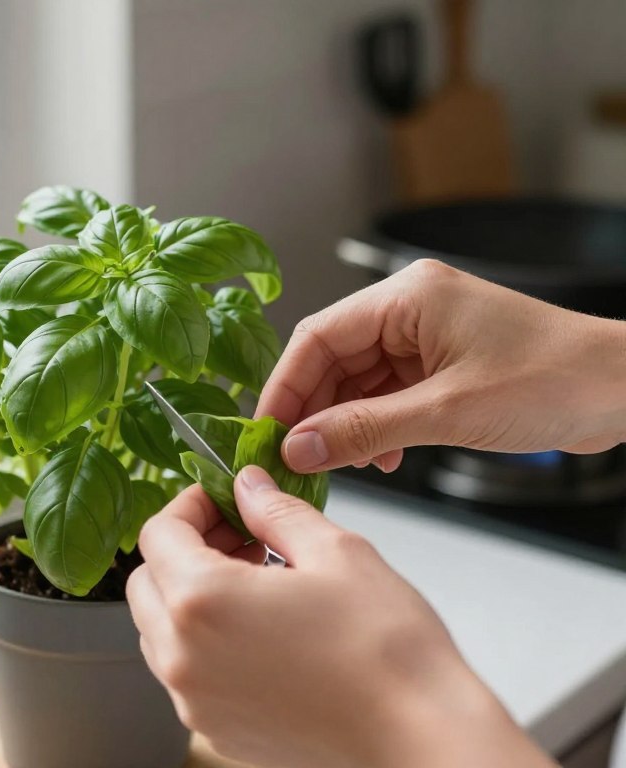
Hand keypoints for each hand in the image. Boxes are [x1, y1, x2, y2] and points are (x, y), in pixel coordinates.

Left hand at [127, 468, 556, 767]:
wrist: (420, 738)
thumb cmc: (386, 650)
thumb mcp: (333, 551)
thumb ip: (275, 510)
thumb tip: (248, 487)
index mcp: (202, 601)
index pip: (159, 534)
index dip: (190, 505)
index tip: (222, 499)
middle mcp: (184, 657)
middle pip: (147, 582)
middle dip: (184, 548)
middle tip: (239, 535)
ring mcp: (196, 700)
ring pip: (159, 628)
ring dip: (190, 594)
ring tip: (254, 578)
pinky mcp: (217, 728)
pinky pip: (186, 671)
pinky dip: (204, 640)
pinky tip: (260, 626)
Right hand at [258, 259, 625, 472]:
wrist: (625, 389)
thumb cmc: (555, 379)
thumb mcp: (446, 412)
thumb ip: (364, 429)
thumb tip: (300, 448)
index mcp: (405, 298)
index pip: (318, 337)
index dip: (285, 386)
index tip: (266, 431)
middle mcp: (410, 310)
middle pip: (333, 360)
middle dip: (314, 411)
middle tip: (294, 458)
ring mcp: (427, 337)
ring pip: (358, 381)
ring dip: (345, 425)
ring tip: (338, 465)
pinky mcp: (442, 365)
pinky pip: (388, 395)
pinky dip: (376, 426)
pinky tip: (380, 457)